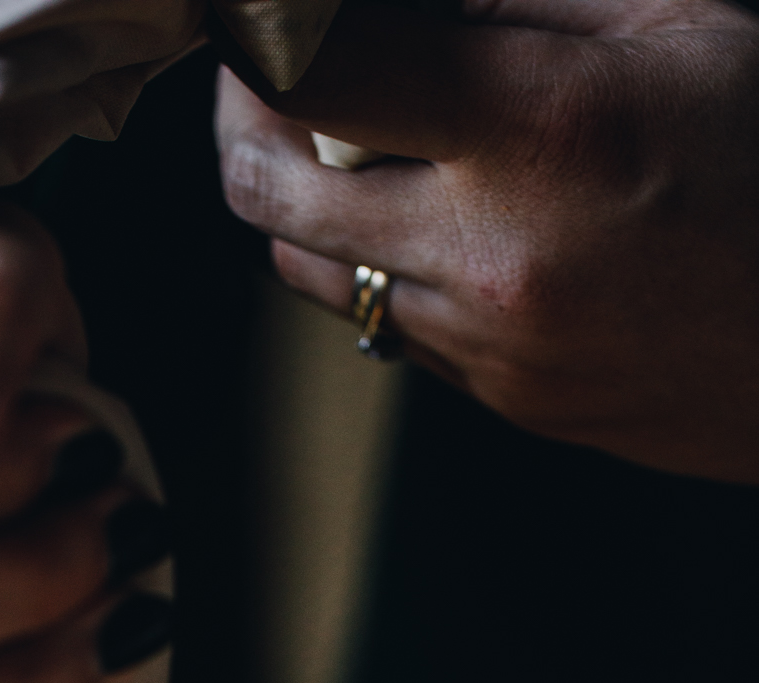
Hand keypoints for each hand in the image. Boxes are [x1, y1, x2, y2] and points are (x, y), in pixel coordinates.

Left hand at [215, 0, 758, 481]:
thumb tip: (412, 2)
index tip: (260, 20)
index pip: (316, 75)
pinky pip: (390, 331)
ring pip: (310, 277)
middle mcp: (489, 253)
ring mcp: (489, 347)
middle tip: (261, 79)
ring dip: (298, 209)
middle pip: (266, 194)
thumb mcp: (681, 20)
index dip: (262, 36)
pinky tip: (433, 226)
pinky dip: (379, 273)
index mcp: (537, 128)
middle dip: (242, 122)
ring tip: (341, 150)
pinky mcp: (505, 402)